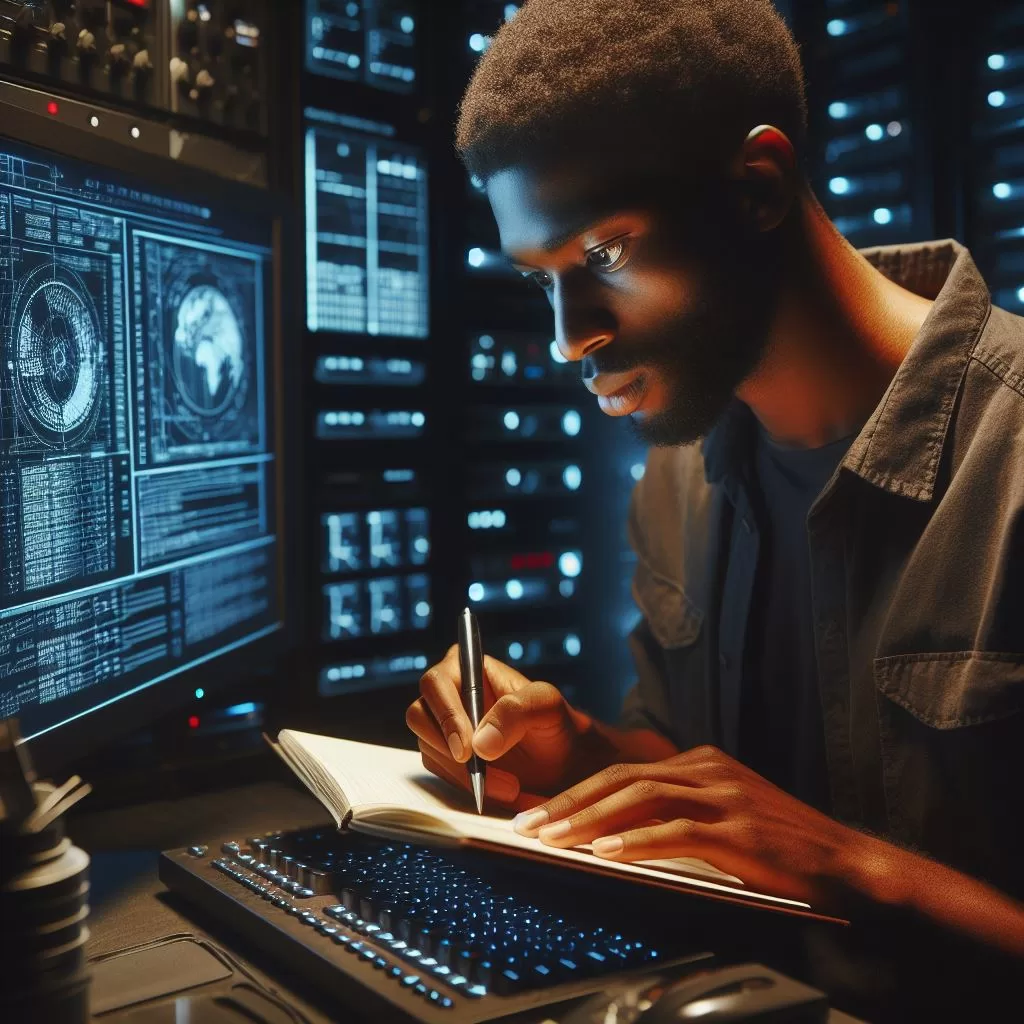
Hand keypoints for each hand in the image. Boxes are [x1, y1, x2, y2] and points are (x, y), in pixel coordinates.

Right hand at [406, 646, 596, 808]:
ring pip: (428, 748)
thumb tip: (480, 742)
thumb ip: (517, 711)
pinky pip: (439, 772)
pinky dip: (465, 786)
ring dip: (463, 774)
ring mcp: (444, 726)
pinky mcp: (445, 755)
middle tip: (482, 776)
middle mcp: (449, 694)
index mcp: (469, 668)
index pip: (436, 683)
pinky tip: (497, 790)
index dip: (446, 715)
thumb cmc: (556, 725)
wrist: (563, 763)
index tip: (467, 750)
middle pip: (420, 717)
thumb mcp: (548, 707)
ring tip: (509, 786)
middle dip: (449, 750)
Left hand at [512, 745, 864, 905]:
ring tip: (553, 840)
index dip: (576, 792)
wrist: (848, 865)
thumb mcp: (722, 818)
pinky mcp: (740, 831)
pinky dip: (636, 841)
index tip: (539, 813)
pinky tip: (606, 854)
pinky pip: (677, 831)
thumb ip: (676, 815)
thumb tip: (612, 836)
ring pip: (642, 798)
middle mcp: (708, 770)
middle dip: (569, 803)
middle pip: (623, 778)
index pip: (623, 770)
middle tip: (529, 825)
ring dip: (590, 820)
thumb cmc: (780, 850)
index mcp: (700, 763)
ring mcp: (725, 796)